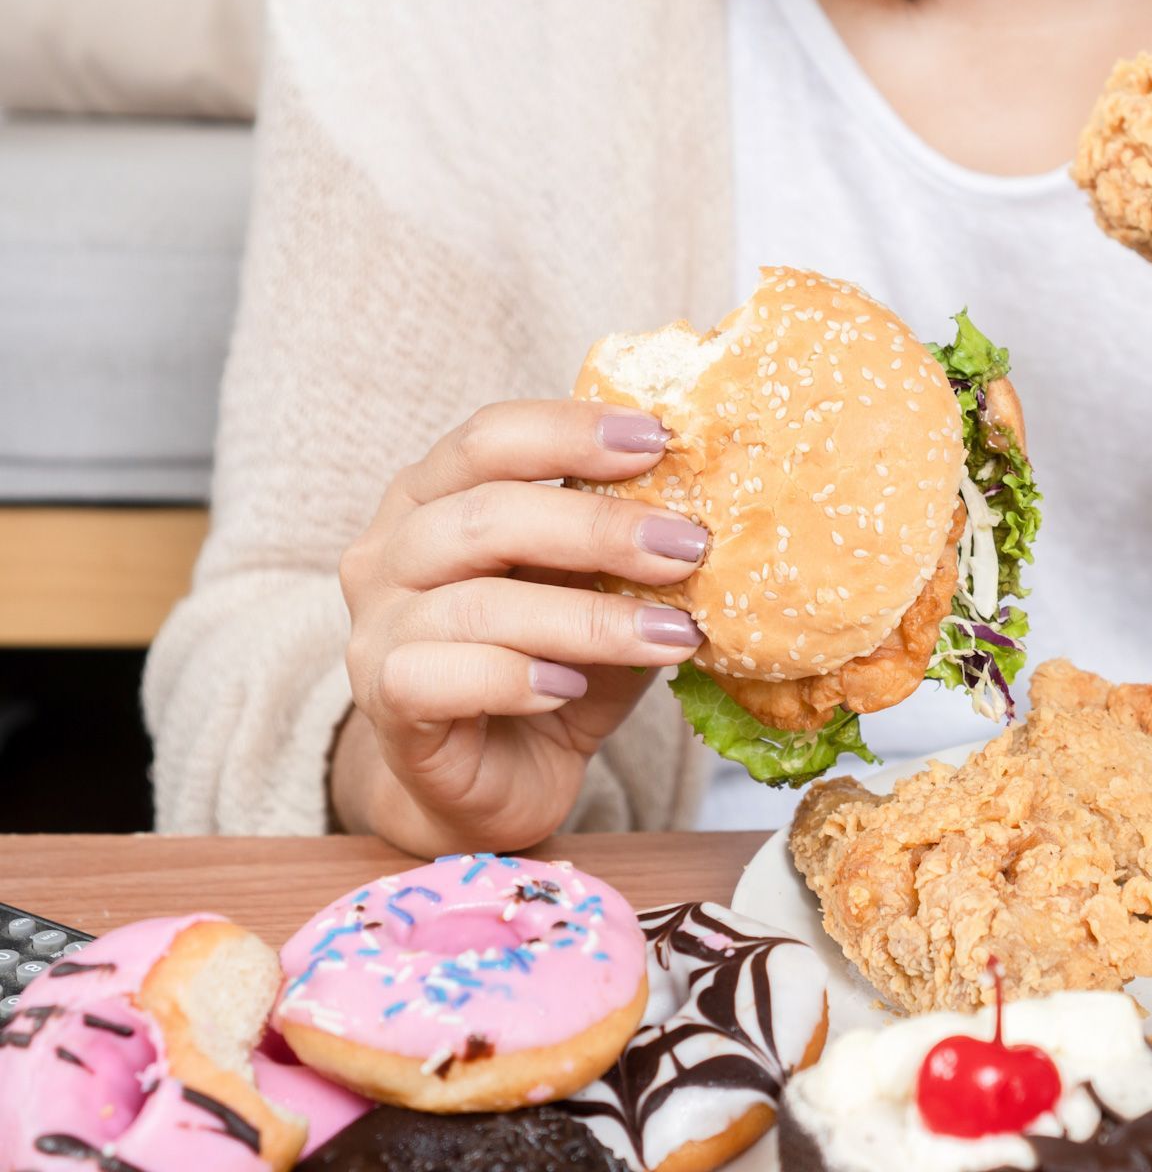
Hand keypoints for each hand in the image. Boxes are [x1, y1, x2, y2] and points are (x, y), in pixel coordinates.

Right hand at [333, 399, 707, 856]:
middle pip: (486, 514)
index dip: (571, 432)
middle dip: (600, 528)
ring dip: (589, 618)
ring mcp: (376, 628)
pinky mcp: (385, 703)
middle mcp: (390, 552)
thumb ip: (625, 551)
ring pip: (476, 604)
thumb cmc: (549, 668)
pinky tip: (570, 688)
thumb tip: (710, 510)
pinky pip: (438, 677)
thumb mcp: (598, 594)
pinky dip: (515, 678)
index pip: (490, 439)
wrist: (492, 782)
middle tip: (689, 547)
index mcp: (432, 496)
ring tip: (670, 635)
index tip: (660, 440)